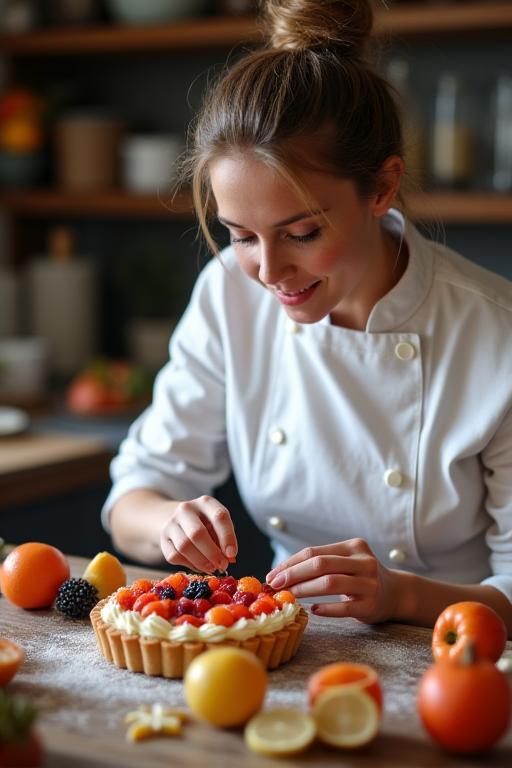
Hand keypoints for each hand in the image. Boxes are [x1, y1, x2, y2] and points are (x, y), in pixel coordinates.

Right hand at [160, 495, 237, 573]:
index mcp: (205, 502)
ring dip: (201, 561)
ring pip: (184, 546)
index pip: (219, 516)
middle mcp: (186, 509)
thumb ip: (224, 539)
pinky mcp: (163, 537)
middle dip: (212, 553)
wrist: (175, 518)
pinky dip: (189, 564)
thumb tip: (229, 558)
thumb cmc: (204, 524)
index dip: (227, 537)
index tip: (232, 554)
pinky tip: (198, 565)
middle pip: (198, 533)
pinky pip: (175, 556)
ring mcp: (171, 522)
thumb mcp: (216, 525)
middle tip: (222, 565)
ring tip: (211, 567)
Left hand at [266, 538, 399, 623]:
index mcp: (354, 546)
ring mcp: (369, 583)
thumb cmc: (360, 577)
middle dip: (294, 574)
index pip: (315, 552)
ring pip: (330, 583)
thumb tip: (280, 573)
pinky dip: (325, 608)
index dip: (291, 563)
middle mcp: (364, 561)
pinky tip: (313, 609)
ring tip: (290, 596)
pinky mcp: (371, 605)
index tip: (272, 574)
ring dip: (304, 589)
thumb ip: (321, 563)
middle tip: (275, 585)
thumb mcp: (346, 562)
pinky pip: (343, 607)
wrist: (395, 593)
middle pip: (321, 564)